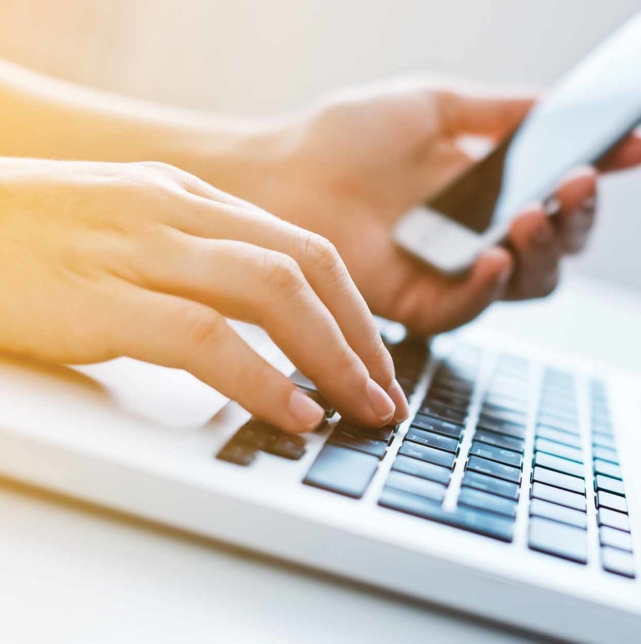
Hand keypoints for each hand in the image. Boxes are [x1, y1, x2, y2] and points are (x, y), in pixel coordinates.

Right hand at [0, 159, 407, 431]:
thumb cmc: (27, 237)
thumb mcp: (124, 226)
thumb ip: (191, 256)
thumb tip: (261, 318)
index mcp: (185, 195)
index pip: (302, 247)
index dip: (354, 308)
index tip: (378, 357)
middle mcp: (173, 212)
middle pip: (306, 267)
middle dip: (362, 336)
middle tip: (386, 392)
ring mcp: (136, 249)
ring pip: (274, 293)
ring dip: (335, 357)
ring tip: (362, 408)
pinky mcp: (97, 298)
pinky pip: (206, 338)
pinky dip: (264, 379)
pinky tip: (295, 412)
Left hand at [225, 78, 640, 334]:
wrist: (279, 173)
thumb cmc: (345, 137)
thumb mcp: (436, 107)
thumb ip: (504, 111)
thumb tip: (569, 105)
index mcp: (490, 191)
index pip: (561, 193)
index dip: (599, 175)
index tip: (632, 149)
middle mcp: (481, 237)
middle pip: (559, 245)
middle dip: (577, 216)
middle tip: (576, 182)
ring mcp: (454, 275)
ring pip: (530, 283)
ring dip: (542, 251)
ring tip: (532, 212)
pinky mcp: (420, 307)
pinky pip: (472, 309)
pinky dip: (490, 286)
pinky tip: (494, 256)